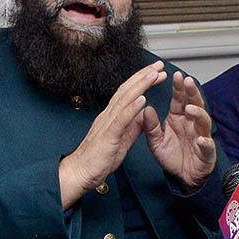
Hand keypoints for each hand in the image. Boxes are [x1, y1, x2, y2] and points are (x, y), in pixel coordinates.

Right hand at [58, 61, 166, 208]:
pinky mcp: (108, 136)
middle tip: (159, 65)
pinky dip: (132, 108)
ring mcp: (107, 124)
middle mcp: (108, 115)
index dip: (142, 80)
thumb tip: (144, 114)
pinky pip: (121, 120)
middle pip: (127, 90)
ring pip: (125, 100)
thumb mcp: (122, 139)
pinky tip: (142, 99)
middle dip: (144, 76)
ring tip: (154, 74)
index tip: (156, 72)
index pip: (128, 93)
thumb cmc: (98, 159)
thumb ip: (132, 126)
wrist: (79, 173)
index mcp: (112, 116)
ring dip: (141, 85)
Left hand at [142, 71, 215, 190]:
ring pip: (203, 122)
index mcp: (179, 118)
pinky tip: (200, 140)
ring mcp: (201, 136)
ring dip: (198, 114)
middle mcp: (192, 124)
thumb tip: (144, 109)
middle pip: (195, 104)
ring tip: (190, 109)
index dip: (179, 87)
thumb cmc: (172, 155)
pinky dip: (205, 143)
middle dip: (192, 92)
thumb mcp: (155, 141)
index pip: (180, 99)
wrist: (183, 176)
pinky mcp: (206, 153)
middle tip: (187, 82)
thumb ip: (150, 126)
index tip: (175, 75)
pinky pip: (207, 146)